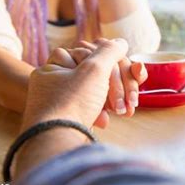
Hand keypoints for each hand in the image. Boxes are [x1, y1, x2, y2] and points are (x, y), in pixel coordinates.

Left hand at [22, 38, 145, 130]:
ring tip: (122, 112)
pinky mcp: (67, 117)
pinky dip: (101, 112)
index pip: (93, 53)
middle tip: (130, 101)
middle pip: (96, 73)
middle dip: (118, 86)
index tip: (130, 73)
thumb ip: (110, 51)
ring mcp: (60, 100)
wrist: (57, 142)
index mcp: (56, 64)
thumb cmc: (73, 102)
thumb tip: (121, 42)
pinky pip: (90, 107)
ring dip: (112, 100)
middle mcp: (54, 80)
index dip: (115, 63)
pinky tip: (104, 121)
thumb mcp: (94, 69)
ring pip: (96, 91)